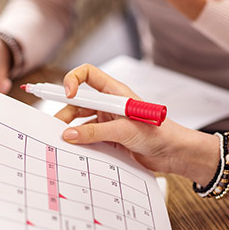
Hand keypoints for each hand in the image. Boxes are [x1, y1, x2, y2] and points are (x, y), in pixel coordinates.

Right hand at [55, 64, 218, 178]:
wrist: (173, 154)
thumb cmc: (159, 134)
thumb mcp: (124, 131)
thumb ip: (94, 132)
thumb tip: (69, 134)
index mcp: (115, 93)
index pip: (87, 75)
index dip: (73, 80)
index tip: (67, 95)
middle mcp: (110, 105)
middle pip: (79, 102)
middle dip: (65, 112)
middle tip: (55, 127)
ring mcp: (109, 122)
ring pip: (82, 122)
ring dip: (71, 130)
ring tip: (62, 141)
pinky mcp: (110, 138)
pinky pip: (89, 138)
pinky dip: (81, 143)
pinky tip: (76, 151)